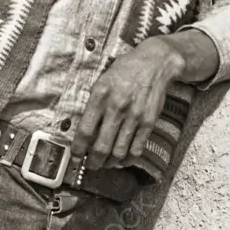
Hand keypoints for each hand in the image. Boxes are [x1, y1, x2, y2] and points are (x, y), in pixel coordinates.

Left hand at [71, 37, 184, 169]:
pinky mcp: (149, 122)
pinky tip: (122, 159)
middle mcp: (116, 107)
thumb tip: (84, 130)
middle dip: (93, 162)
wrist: (154, 63)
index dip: (78, 149)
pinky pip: (137, 149)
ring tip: (105, 164)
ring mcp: (134, 116)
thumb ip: (93, 104)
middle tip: (91, 165)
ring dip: (110, 163)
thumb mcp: (102, 81)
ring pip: (119, 152)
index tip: (75, 157)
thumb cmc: (124, 71)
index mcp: (100, 95)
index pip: (85, 130)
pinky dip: (128, 159)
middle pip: (101, 147)